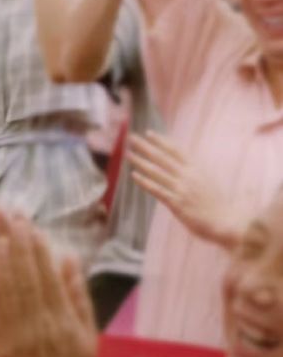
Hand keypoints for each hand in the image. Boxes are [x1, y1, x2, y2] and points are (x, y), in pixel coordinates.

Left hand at [0, 208, 97, 356]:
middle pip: (20, 274)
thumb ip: (79, 296)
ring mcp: (11, 331)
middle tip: (2, 210)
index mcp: (61, 320)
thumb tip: (70, 257)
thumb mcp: (87, 335)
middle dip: (10, 240)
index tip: (26, 222)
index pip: (46, 276)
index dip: (35, 248)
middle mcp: (35, 323)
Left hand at [129, 132, 241, 248]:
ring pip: (156, 171)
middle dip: (145, 146)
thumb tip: (187, 164)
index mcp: (197, 170)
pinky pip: (157, 190)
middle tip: (131, 137)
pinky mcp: (177, 203)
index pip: (176, 150)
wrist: (227, 223)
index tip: (149, 133)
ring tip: (128, 154)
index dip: (162, 141)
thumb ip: (197, 173)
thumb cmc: (220, 206)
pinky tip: (134, 175)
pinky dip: (144, 182)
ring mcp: (182, 189)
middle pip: (162, 157)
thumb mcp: (210, 183)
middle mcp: (188, 176)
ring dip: (140, 161)